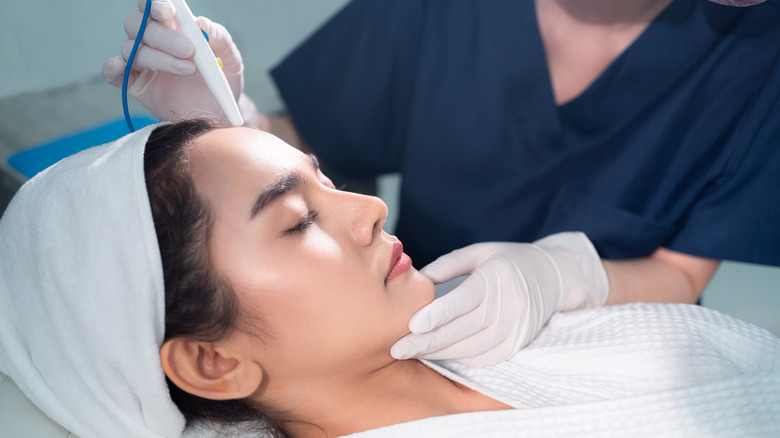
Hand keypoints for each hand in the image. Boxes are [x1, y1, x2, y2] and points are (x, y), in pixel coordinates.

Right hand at [102, 0, 257, 123]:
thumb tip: (200, 22)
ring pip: (132, 49)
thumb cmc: (224, 80)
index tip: (169, 11)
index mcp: (173, 27)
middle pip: (139, 25)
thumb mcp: (231, 58)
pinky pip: (114, 73)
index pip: (153, 7)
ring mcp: (142, 64)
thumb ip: (220, 37)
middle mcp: (153, 42)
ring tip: (189, 70)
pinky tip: (122, 68)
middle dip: (164, 36)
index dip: (155, 4)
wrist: (222, 113)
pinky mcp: (136, 86)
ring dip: (160, 58)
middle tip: (189, 51)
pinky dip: (113, 68)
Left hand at [390, 232, 608, 366]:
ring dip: (439, 353)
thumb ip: (447, 265)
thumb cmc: (506, 261)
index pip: (465, 300)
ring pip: (472, 348)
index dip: (439, 314)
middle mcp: (509, 305)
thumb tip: (414, 280)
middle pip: (464, 330)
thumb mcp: (478, 252)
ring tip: (410, 352)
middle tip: (397, 349)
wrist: (552, 277)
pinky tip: (438, 354)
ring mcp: (516, 328)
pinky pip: (484, 358)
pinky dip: (459, 358)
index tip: (413, 324)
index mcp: (497, 277)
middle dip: (428, 342)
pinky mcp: (517, 344)